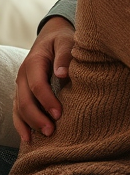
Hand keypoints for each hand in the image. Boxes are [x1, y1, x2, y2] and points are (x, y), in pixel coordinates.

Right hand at [14, 16, 74, 141]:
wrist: (52, 36)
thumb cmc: (62, 40)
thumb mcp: (66, 41)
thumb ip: (65, 55)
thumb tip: (62, 73)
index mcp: (34, 63)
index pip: (37, 85)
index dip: (47, 101)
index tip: (59, 114)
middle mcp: (23, 76)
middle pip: (25, 100)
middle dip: (37, 117)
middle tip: (52, 131)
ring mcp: (20, 85)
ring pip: (19, 108)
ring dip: (30, 124)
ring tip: (45, 136)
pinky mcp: (23, 92)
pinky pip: (18, 110)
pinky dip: (22, 124)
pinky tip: (29, 138)